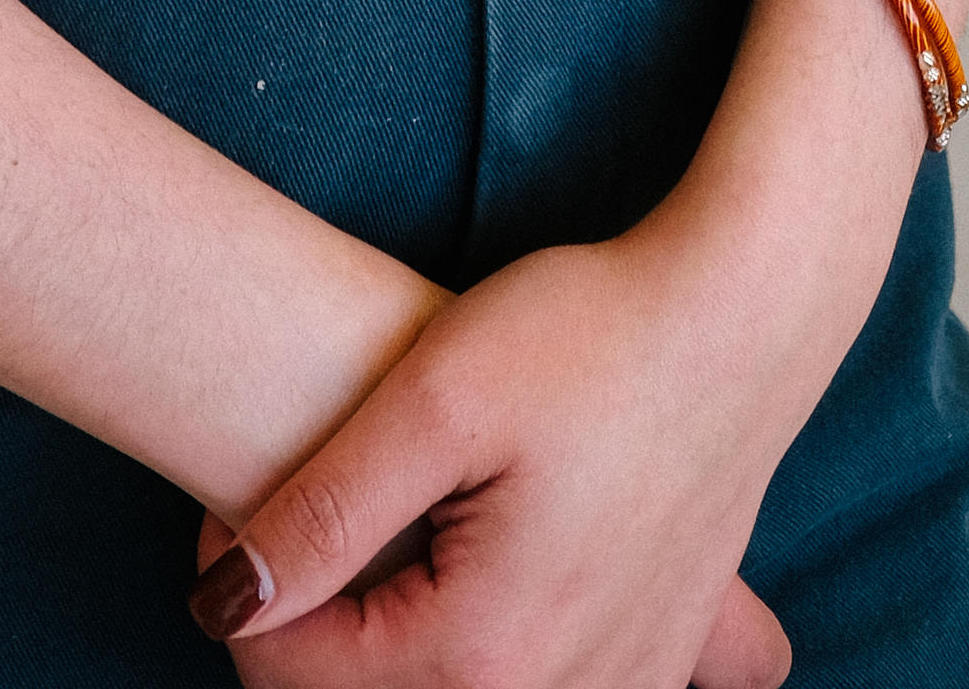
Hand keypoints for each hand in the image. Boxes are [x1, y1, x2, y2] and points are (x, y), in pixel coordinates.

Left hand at [183, 232, 793, 688]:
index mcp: (484, 655)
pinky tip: (469, 589)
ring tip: (379, 542)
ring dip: (388, 653)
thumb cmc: (592, 336)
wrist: (742, 315)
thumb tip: (226, 605)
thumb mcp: (434, 400)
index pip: (295, 676)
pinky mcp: (651, 667)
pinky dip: (484, 663)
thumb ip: (324, 513)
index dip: (238, 587)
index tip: (228, 502)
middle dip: (308, 628)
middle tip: (296, 518)